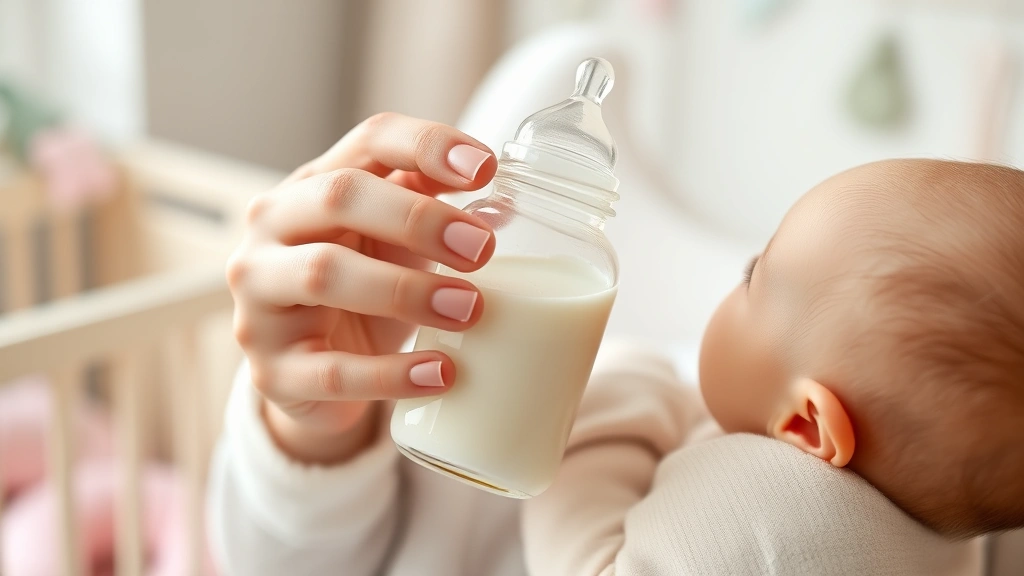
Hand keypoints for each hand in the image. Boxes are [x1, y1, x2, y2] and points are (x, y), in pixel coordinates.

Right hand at [226, 113, 496, 462]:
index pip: (369, 140)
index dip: (428, 146)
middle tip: (482, 248)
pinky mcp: (272, 371)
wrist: (308, 380)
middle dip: (418, 218)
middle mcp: (274, 230)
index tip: (486, 168)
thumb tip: (505, 205)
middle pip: (339, 196)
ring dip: (405, 290)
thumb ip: (437, 217)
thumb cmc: (358, 296)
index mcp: (314, 185)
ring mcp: (261, 298)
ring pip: (322, 275)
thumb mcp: (393, 246)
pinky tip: (441, 375)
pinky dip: (391, 374)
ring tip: (470, 309)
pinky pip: (331, 370)